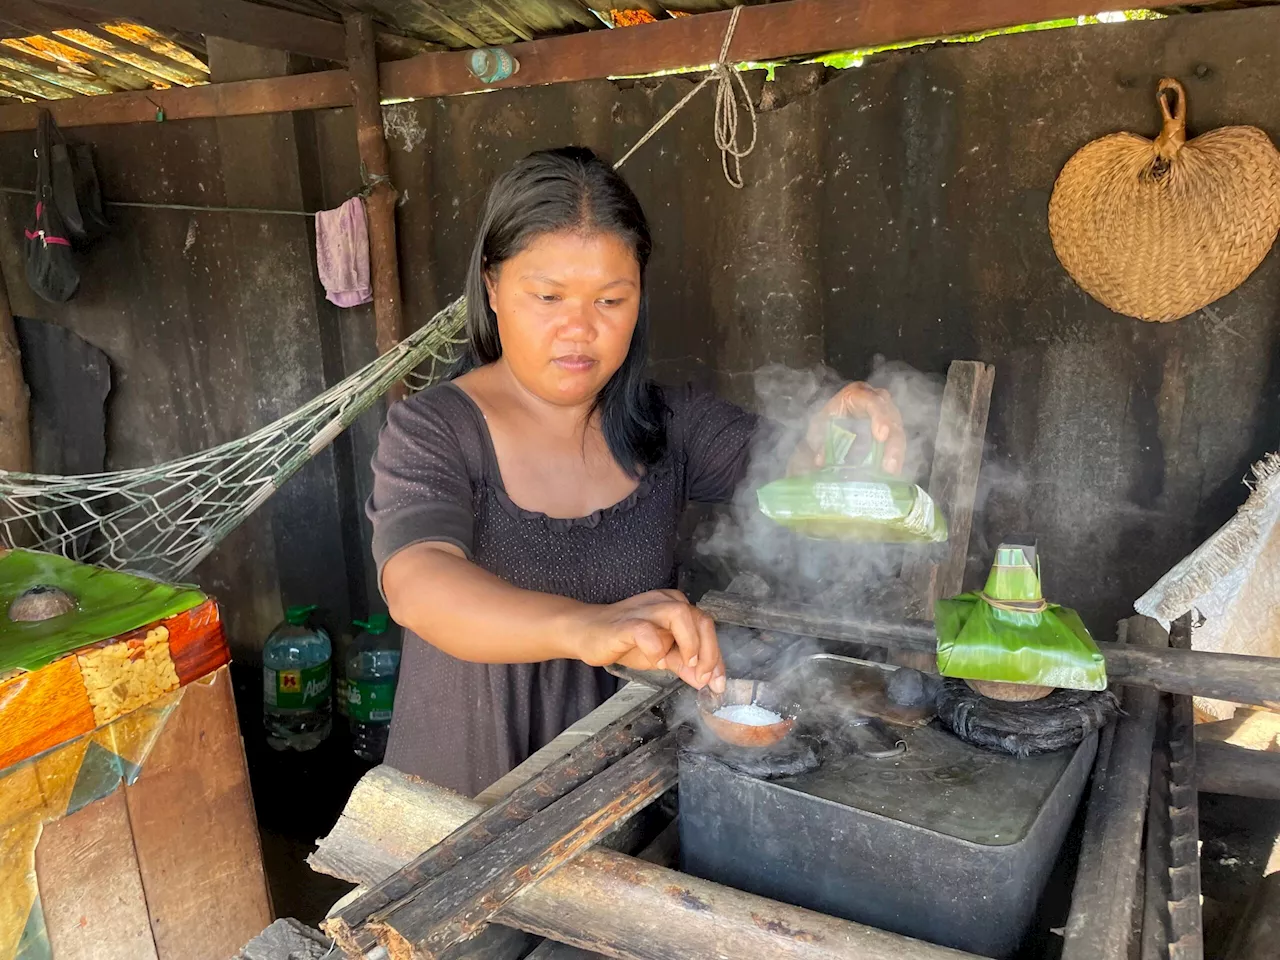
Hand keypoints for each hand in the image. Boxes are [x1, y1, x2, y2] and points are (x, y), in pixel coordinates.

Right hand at [572, 590, 725, 691]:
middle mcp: (664, 603)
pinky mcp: (625, 624)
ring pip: (680, 614)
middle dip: (709, 651)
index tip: (718, 682)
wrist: (586, 632)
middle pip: (700, 619)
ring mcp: (645, 610)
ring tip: (686, 665)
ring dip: (689, 643)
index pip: (706, 627)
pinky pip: (645, 630)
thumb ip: (684, 665)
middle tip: (704, 677)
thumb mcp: (661, 655)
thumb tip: (705, 681)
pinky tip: (656, 661)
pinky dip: (656, 647)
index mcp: (676, 607)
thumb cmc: (624, 640)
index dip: (716, 656)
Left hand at [795, 381, 905, 473]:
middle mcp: (877, 400)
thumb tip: (821, 460)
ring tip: (892, 472)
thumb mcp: (820, 426)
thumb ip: (821, 440)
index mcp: (857, 394)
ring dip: (896, 453)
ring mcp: (887, 414)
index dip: (880, 418)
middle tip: (889, 465)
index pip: (873, 402)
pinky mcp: (891, 429)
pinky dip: (895, 457)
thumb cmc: (827, 419)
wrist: (831, 421)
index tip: (881, 436)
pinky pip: (897, 442)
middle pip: (891, 418)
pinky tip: (893, 472)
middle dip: (893, 442)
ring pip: (898, 431)